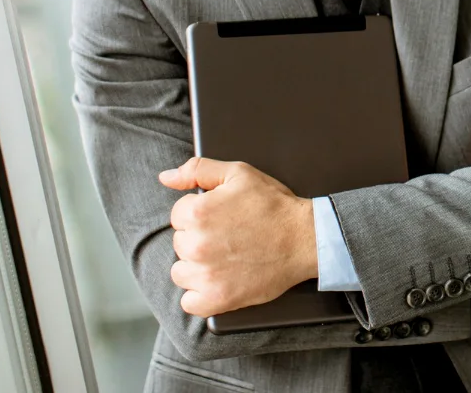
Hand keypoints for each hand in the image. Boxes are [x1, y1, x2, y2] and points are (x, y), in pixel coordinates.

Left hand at [160, 157, 317, 316]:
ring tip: (224, 256)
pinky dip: (200, 294)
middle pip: (179, 242)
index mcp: (198, 212)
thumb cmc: (273, 204)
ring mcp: (206, 275)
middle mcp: (197, 245)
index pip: (178, 214)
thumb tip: (166, 177)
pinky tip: (219, 279)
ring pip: (181, 271)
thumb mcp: (238, 173)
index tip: (220, 216)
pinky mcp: (217, 300)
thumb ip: (197, 169)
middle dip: (198, 237)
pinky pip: (189, 302)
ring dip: (197, 265)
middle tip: (227, 234)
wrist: (304, 238)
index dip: (200, 212)